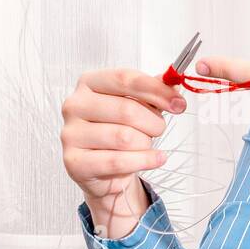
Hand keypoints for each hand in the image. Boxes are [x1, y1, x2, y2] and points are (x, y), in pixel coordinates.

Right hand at [60, 67, 184, 203]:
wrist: (103, 169)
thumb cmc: (117, 131)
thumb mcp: (136, 106)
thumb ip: (153, 92)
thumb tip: (173, 84)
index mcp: (88, 83)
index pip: (125, 79)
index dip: (156, 90)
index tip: (179, 103)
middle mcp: (75, 105)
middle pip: (127, 110)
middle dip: (153, 122)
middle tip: (159, 129)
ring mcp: (71, 134)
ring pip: (124, 138)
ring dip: (146, 144)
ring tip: (146, 145)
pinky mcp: (74, 162)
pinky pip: (117, 161)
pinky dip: (144, 161)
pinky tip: (155, 159)